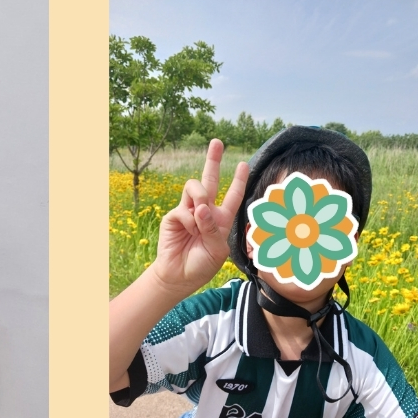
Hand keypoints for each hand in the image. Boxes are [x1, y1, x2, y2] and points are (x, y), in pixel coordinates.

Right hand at [151, 139, 248, 292]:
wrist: (179, 275)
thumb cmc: (202, 264)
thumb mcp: (217, 249)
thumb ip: (214, 228)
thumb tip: (200, 207)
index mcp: (221, 219)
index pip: (233, 196)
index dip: (239, 180)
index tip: (243, 164)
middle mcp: (205, 211)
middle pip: (210, 180)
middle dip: (213, 160)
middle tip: (217, 142)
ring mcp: (189, 211)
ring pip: (196, 188)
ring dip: (201, 197)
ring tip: (200, 213)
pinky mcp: (174, 216)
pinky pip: (184, 209)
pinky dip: (190, 220)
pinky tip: (189, 232)